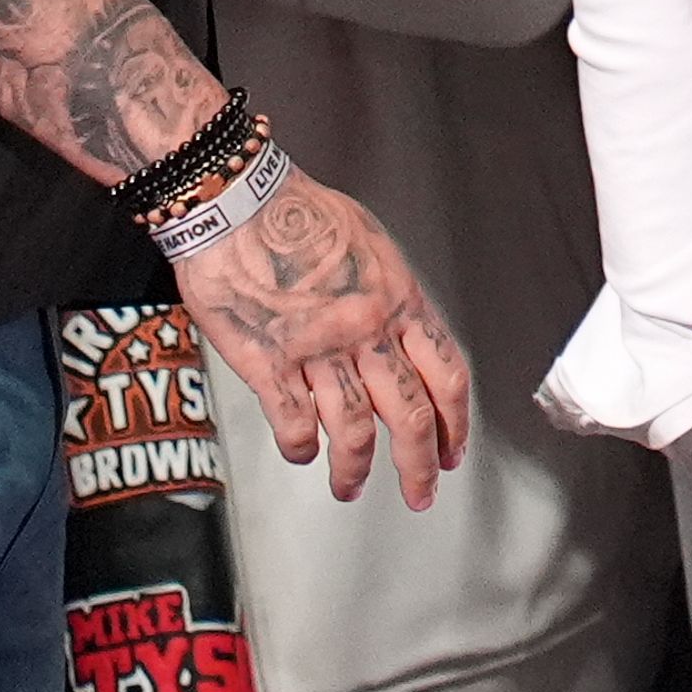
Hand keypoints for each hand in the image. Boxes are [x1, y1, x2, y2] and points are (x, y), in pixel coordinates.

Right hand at [172, 161, 472, 509]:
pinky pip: (294, 422)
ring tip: (349, 488)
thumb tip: (402, 330)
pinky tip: (301, 453)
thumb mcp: (370, 244)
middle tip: (421, 493)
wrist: (238, 198)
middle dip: (419, 464)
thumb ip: (389, 294)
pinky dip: (300, 447)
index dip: (454, 421)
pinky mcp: (270, 361)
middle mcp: (367, 329)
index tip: (452, 449)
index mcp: (399, 299)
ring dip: (355, 470)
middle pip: (409, 414)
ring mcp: (319, 348)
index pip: (445, 374)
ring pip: (354, 430)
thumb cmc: (299, 212)